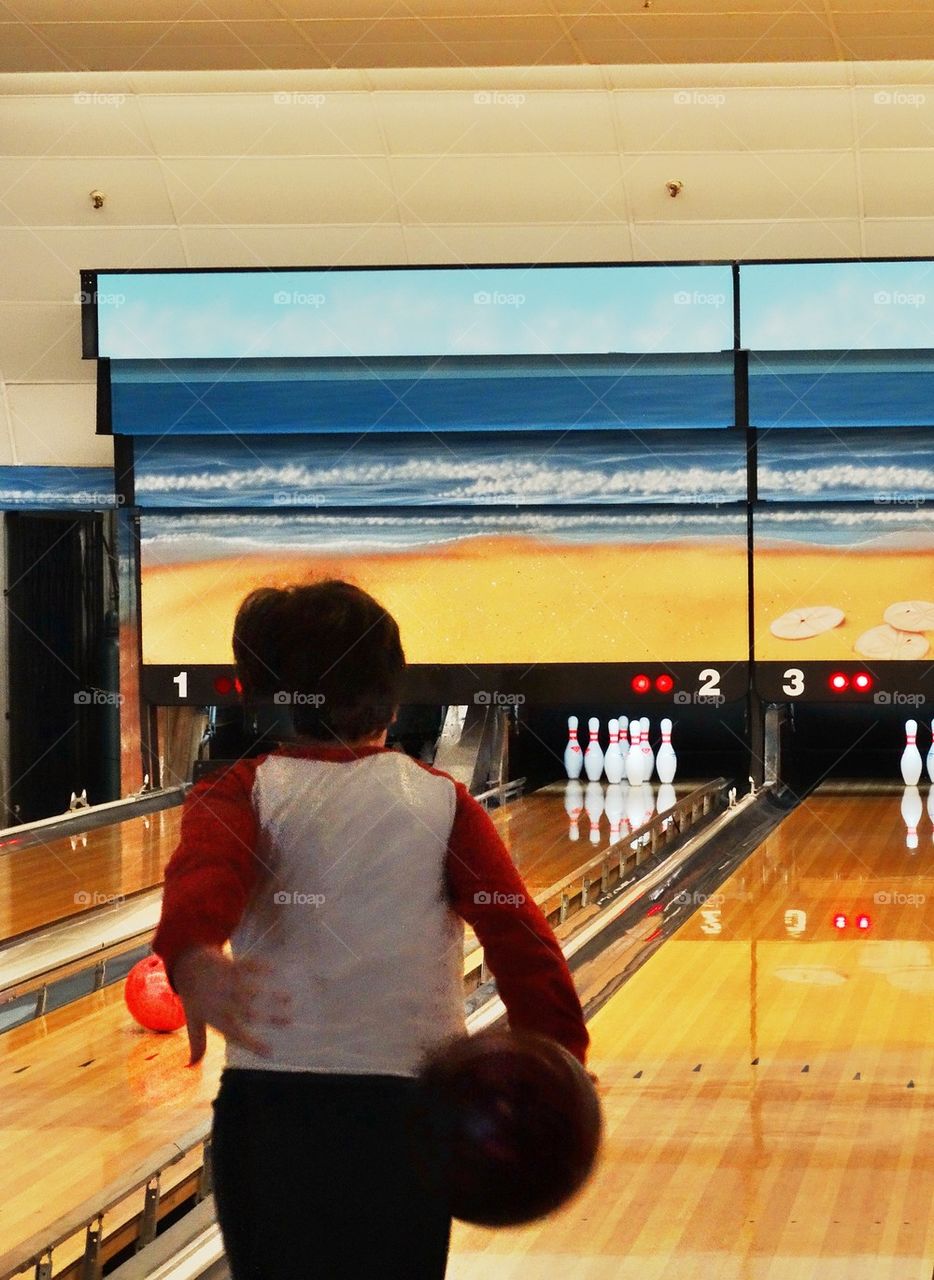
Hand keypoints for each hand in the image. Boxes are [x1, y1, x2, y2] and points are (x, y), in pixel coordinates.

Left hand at [172, 945, 291, 1065]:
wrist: (187, 966)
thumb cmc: (194, 996)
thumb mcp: (193, 1020)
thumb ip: (198, 1043)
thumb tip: (191, 1066)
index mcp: (216, 1018)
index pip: (236, 1036)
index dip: (252, 1045)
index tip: (270, 1052)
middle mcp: (223, 1003)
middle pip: (249, 1013)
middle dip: (271, 1017)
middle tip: (290, 1020)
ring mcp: (228, 984)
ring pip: (252, 991)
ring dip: (271, 994)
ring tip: (289, 998)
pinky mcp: (231, 966)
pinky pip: (246, 967)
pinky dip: (260, 967)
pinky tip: (274, 969)